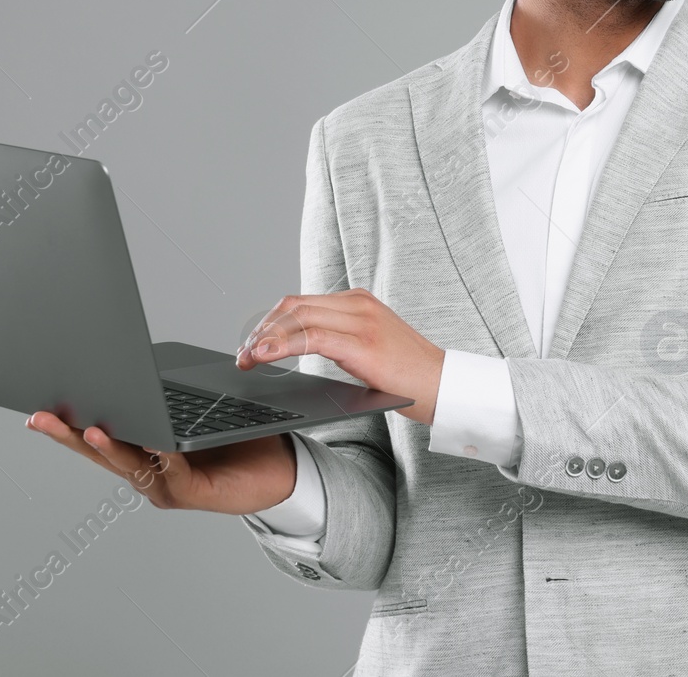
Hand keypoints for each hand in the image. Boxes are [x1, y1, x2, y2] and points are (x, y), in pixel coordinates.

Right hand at [26, 412, 298, 514]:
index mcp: (141, 450)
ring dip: (111, 448)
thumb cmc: (236, 435)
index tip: (38, 404)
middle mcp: (147, 471)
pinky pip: (174, 475)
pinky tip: (154, 443)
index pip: (97, 433)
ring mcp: (167, 486)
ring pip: (132, 466)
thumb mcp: (194, 410)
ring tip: (91, 430)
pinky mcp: (195, 494)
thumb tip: (133, 362)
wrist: (281, 469)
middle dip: (69, 433)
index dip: (68, 420)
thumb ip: (166, 396)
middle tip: (40, 416)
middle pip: (100, 452)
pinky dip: (162, 458)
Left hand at [238, 287, 443, 425]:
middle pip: (293, 306)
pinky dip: (282, 346)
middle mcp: (358, 304)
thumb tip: (300, 346)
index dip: (270, 322)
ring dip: (265, 338)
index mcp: (358, 302)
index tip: (252, 344)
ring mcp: (361, 321)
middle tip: (243, 354)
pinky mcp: (363, 344)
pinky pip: (311, 337)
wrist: (444, 385)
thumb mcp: (370, 346)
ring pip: (297, 317)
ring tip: (247, 359)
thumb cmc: (408, 374)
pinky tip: (266, 358)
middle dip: (261, 329)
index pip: (301, 302)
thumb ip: (341, 337)